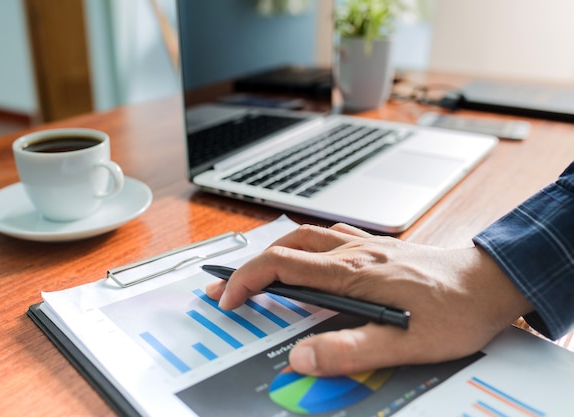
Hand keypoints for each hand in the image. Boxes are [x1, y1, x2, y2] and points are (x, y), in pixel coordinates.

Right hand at [206, 223, 532, 375]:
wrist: (491, 281)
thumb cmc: (455, 310)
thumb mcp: (405, 344)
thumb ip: (350, 349)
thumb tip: (301, 357)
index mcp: (351, 274)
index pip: (281, 266)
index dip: (247, 281)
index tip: (230, 300)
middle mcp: (353, 253)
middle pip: (285, 246)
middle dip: (249, 266)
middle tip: (229, 287)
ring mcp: (366, 246)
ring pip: (306, 236)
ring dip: (274, 251)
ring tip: (258, 271)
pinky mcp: (379, 248)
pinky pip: (331, 234)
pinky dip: (306, 242)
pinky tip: (310, 254)